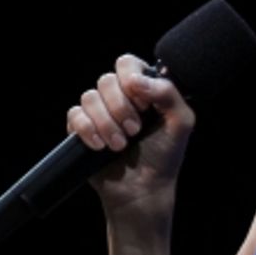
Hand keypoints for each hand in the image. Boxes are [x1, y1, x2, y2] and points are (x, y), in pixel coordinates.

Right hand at [67, 54, 195, 219]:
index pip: (128, 64)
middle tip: (134, 131)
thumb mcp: (181, 122)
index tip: (144, 105)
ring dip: (106, 123)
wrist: (141, 191)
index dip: (132, 79)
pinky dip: (88, 130)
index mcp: (143, 89)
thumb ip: (168, 93)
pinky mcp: (82, 129)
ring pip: (89, 97)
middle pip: (106, 80)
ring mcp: (99, 112)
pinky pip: (75, 115)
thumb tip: (136, 80)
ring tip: (119, 145)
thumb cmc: (163, 157)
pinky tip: (101, 147)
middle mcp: (119, 97)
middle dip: (120, 107)